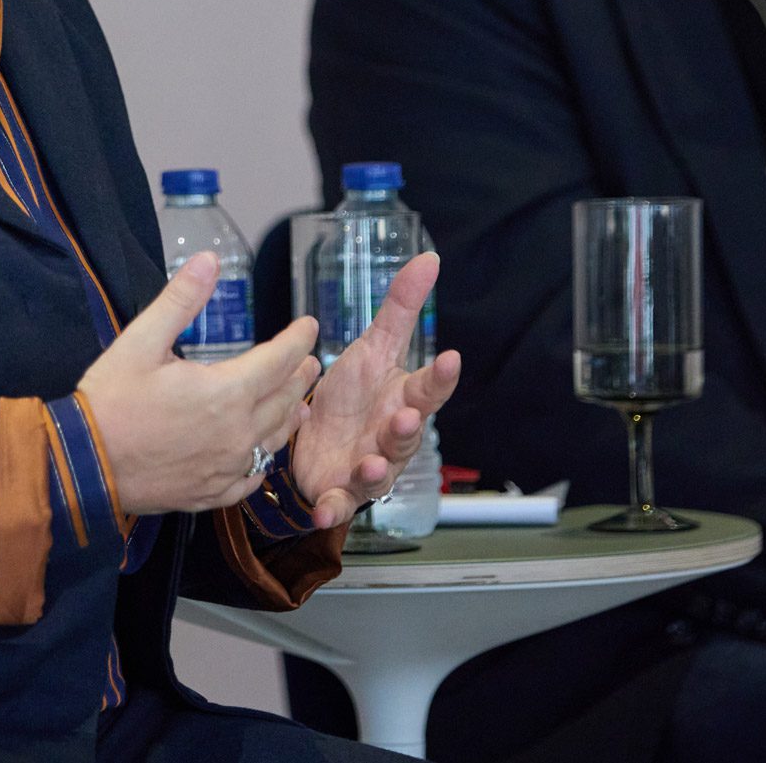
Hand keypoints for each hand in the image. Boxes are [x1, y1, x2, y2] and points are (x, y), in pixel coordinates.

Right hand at [76, 253, 322, 515]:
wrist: (83, 465)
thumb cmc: (110, 400)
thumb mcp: (140, 341)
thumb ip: (180, 300)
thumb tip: (209, 260)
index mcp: (226, 392)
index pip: (279, 360)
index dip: (298, 340)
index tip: (309, 326)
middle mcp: (237, 432)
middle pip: (284, 399)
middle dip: (300, 375)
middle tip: (311, 360)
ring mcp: (227, 468)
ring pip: (274, 439)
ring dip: (291, 415)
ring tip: (300, 402)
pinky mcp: (212, 492)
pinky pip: (253, 477)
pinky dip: (264, 458)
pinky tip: (262, 452)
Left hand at [287, 249, 462, 528]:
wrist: (316, 441)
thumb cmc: (354, 395)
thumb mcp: (373, 347)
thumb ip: (401, 307)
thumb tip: (429, 258)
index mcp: (403, 401)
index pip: (428, 388)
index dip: (440, 376)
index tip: (449, 358)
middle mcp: (391, 438)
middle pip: (406, 435)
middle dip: (407, 429)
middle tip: (407, 417)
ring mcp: (368, 467)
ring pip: (378, 473)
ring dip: (376, 470)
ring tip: (370, 463)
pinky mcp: (339, 491)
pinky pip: (339, 503)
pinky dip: (333, 507)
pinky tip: (324, 508)